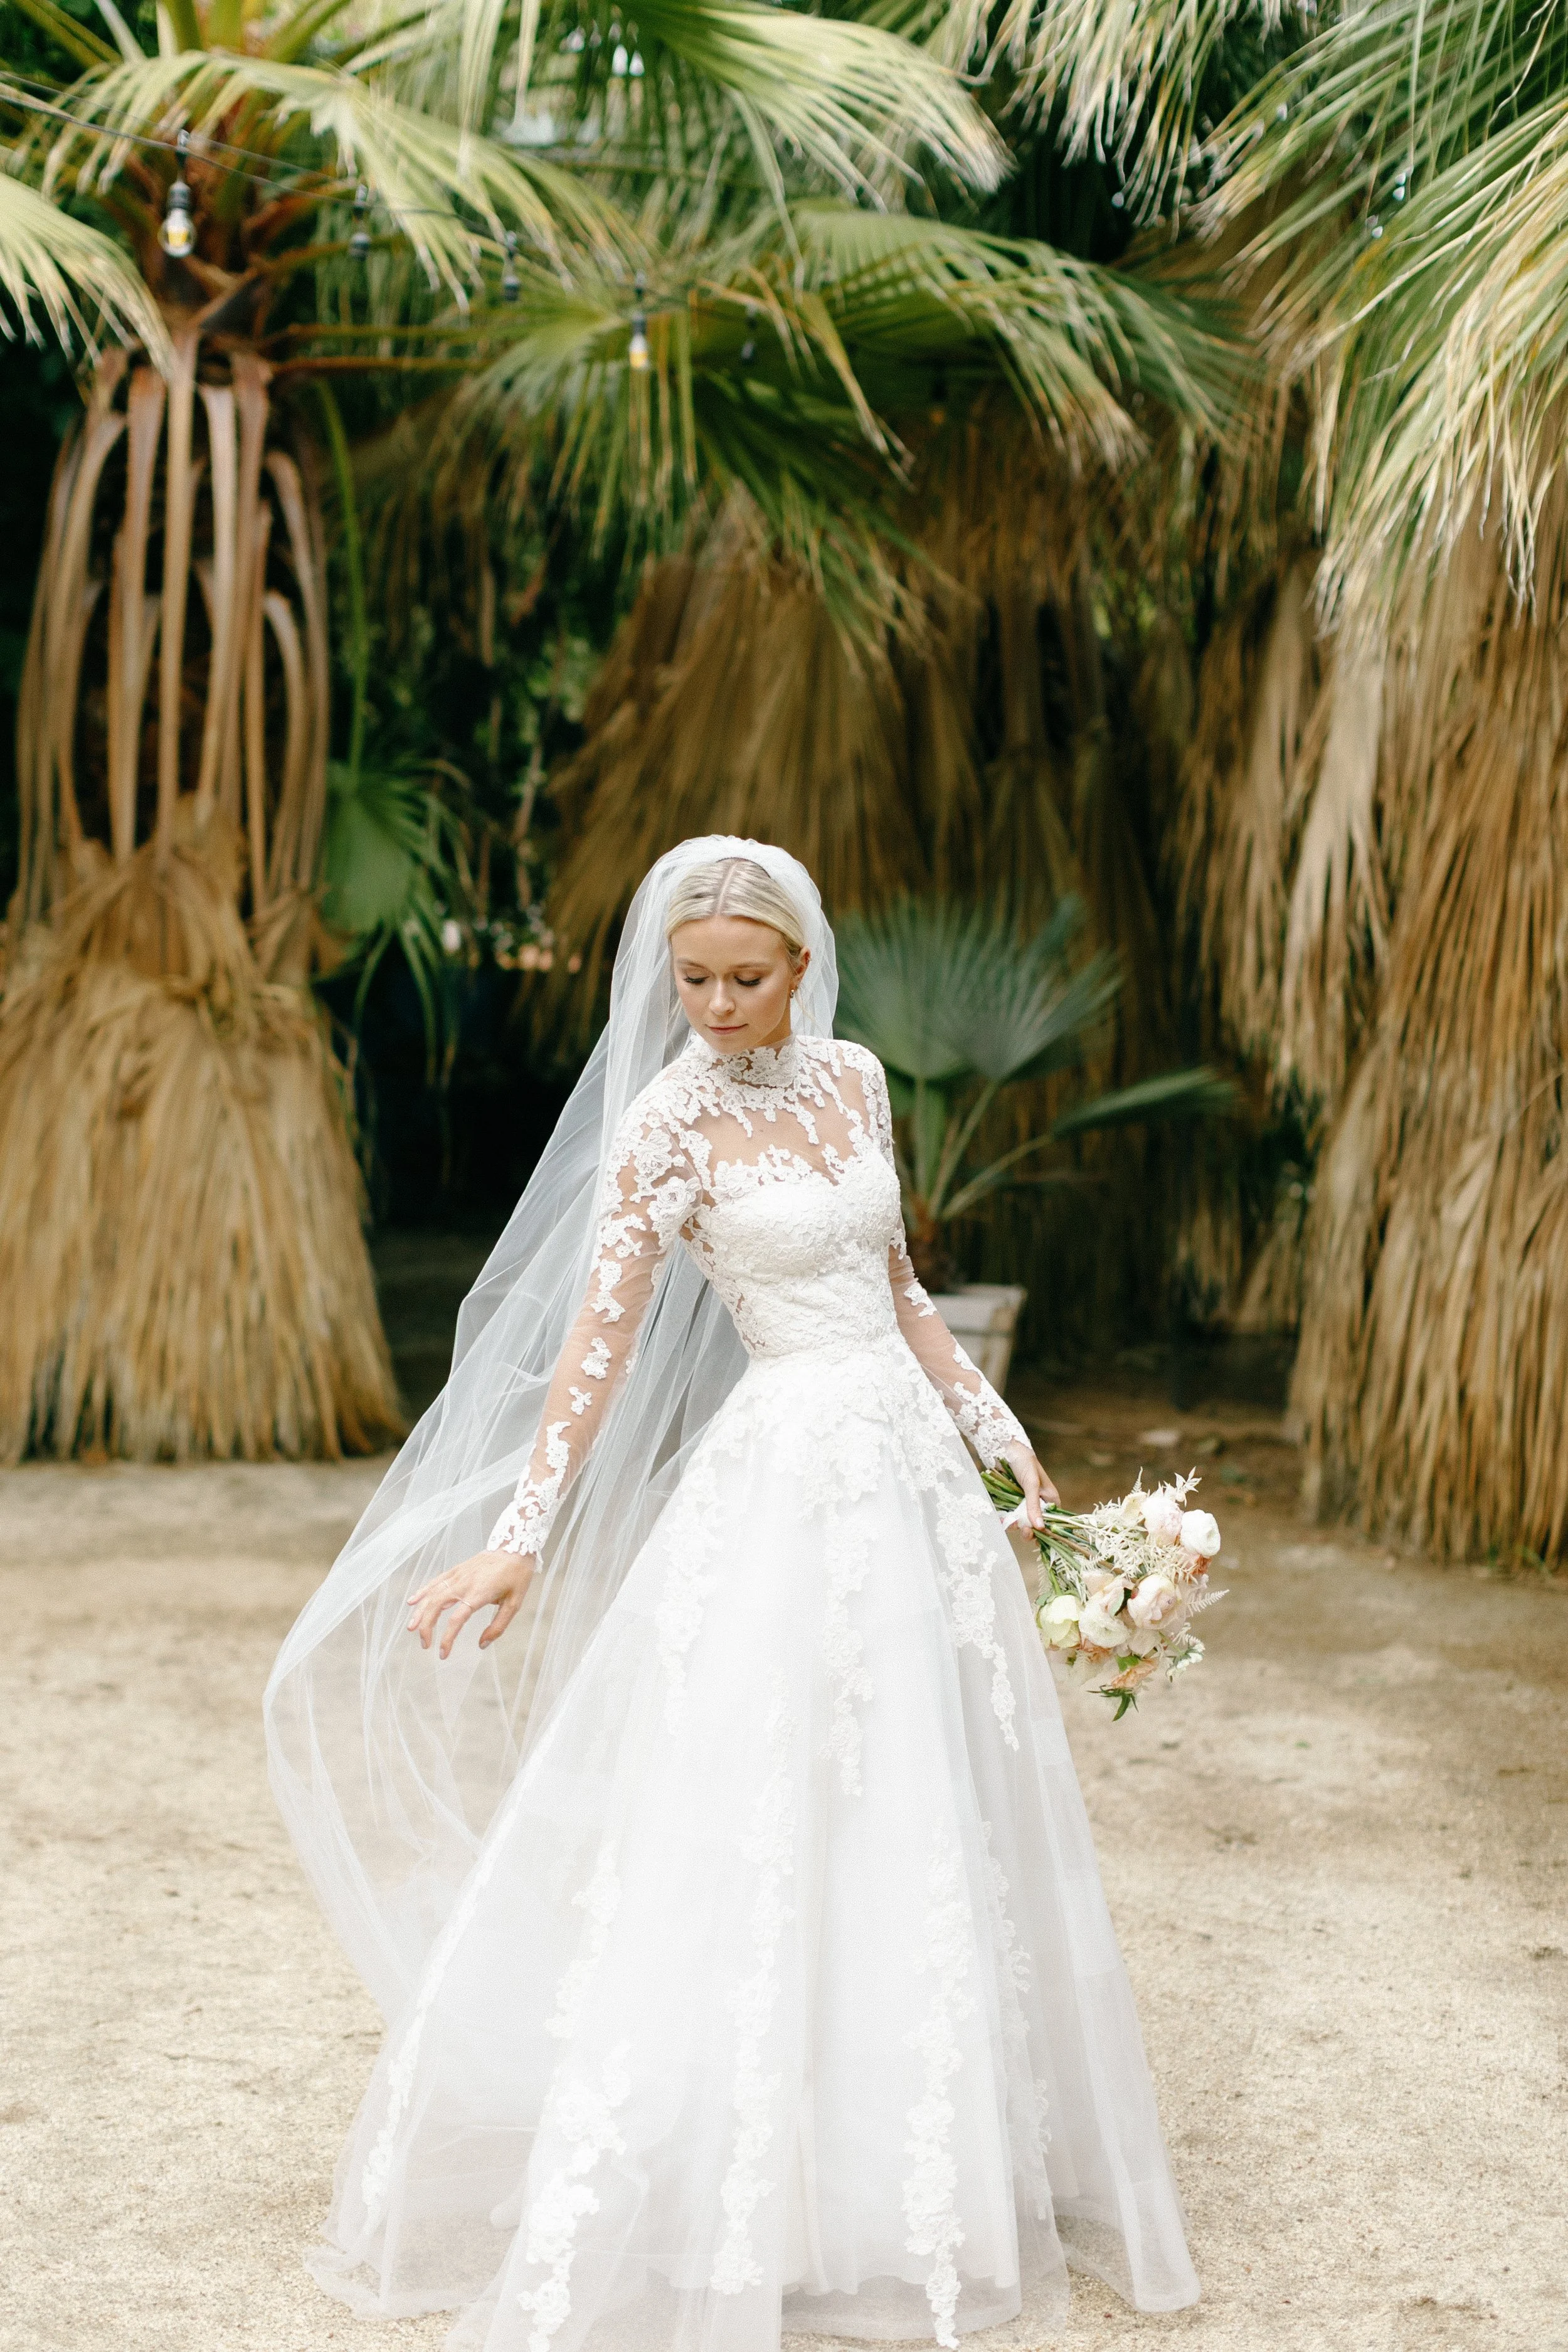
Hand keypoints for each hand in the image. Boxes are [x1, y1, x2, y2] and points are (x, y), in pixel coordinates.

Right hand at [406, 1549, 534, 1658]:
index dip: (447, 1638)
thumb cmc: (517, 1576)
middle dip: (426, 1627)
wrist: (515, 1545)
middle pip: (436, 1606)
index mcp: (479, 1594)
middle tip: (425, 1645)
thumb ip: (498, 1626)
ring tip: (412, 1628)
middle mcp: (464, 1583)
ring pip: (432, 1594)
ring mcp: (458, 1575)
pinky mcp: (456, 1569)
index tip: (443, 1654)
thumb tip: (482, 1645)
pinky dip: (422, 1592)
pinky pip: (435, 1581)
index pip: (456, 1620)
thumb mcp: (514, 1603)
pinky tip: (412, 1602)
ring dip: (420, 1612)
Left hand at [1003, 1441, 1059, 1528]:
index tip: (1036, 1536)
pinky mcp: (1011, 1502)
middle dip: (1029, 1530)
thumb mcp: (1031, 1484)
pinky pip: (1009, 1516)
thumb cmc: (1024, 1462)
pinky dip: (1005, 1520)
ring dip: (1016, 1526)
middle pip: (1036, 1525)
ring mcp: (1024, 1503)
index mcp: (1049, 1499)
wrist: (1005, 1448)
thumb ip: (1034, 1506)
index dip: (1045, 1531)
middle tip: (1023, 1530)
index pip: (1051, 1521)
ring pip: (1022, 1523)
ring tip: (1010, 1524)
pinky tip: (1000, 1520)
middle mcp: (1038, 1503)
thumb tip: (1040, 1527)